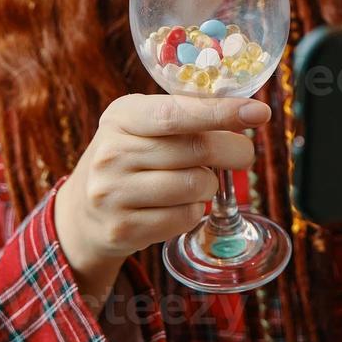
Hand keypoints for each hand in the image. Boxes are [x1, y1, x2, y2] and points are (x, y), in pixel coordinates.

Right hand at [54, 93, 270, 299]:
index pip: (176, 112)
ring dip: (210, 186)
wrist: (82, 212)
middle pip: (195, 150)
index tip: (259, 112)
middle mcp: (112, 153)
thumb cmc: (128, 158)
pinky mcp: (123, 229)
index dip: (221, 112)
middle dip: (233, 151)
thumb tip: (246, 112)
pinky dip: (194, 211)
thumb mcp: (142, 126)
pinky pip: (185, 217)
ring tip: (197, 182)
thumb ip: (185, 115)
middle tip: (243, 154)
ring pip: (195, 186)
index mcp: (121, 116)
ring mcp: (114, 193)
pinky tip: (179, 204)